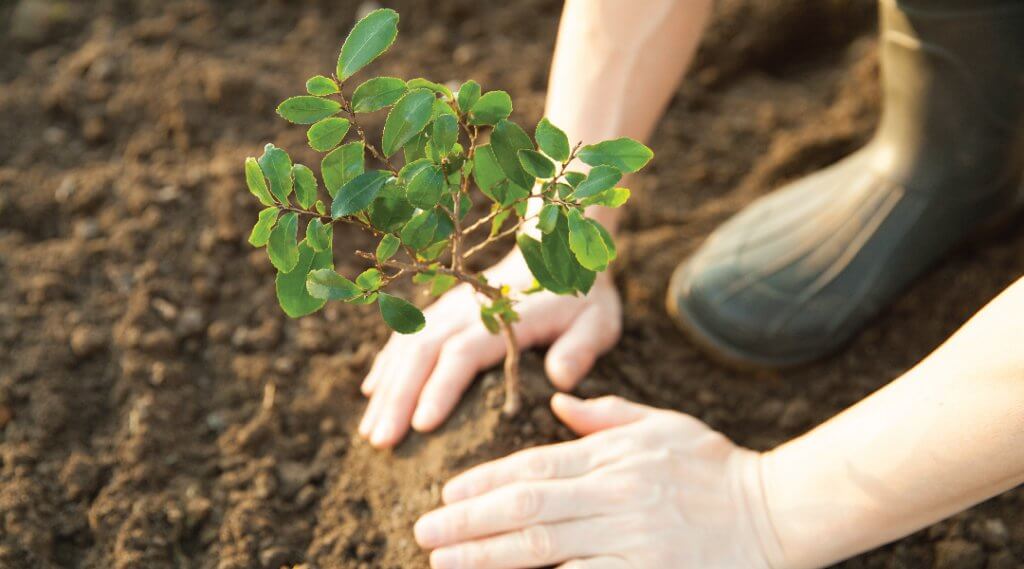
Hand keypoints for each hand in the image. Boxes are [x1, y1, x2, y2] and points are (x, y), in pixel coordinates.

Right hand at [358, 251, 621, 447]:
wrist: (557, 252)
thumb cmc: (580, 298)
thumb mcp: (597, 321)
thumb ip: (580, 349)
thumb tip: (560, 379)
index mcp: (503, 317)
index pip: (463, 354)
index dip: (441, 388)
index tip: (422, 426)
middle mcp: (467, 310)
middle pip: (422, 353)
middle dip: (398, 398)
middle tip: (381, 442)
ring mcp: (449, 308)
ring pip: (407, 346)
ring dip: (386, 389)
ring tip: (370, 432)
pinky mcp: (442, 311)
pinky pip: (406, 336)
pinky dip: (386, 364)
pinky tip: (372, 393)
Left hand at [413, 394, 779, 568]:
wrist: (777, 512)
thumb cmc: (715, 467)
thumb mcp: (662, 425)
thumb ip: (606, 415)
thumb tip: (558, 400)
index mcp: (614, 457)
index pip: (533, 468)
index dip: (484, 481)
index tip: (446, 495)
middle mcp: (616, 496)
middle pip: (527, 509)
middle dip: (469, 522)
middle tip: (424, 533)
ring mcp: (632, 540)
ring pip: (545, 549)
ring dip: (488, 557)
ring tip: (445, 563)